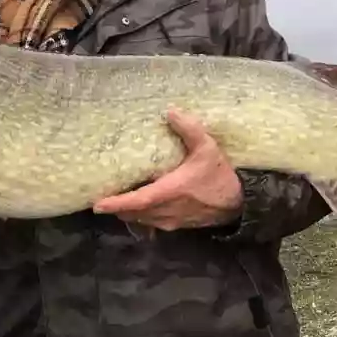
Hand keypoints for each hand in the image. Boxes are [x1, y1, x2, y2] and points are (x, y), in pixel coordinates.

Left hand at [93, 108, 242, 230]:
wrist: (238, 206)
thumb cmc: (220, 177)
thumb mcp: (208, 148)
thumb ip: (190, 130)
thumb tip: (170, 111)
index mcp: (170, 192)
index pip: (137, 201)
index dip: (116, 203)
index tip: (97, 204)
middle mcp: (166, 210)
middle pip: (133, 213)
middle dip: (116, 207)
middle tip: (100, 197)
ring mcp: (170, 221)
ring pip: (140, 220)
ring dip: (127, 212)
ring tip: (114, 200)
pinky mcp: (176, 226)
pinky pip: (150, 224)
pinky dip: (139, 217)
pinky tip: (136, 208)